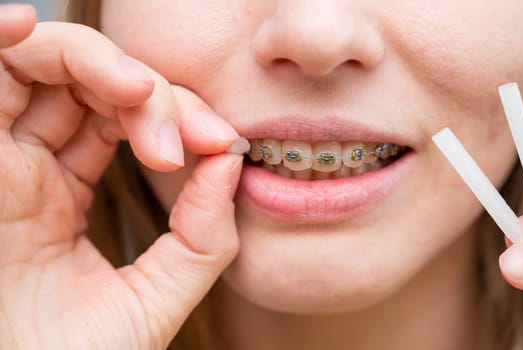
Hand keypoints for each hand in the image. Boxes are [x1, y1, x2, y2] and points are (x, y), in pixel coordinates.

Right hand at [0, 4, 241, 348]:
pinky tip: (25, 25)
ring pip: (38, 70)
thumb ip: (201, 237)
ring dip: (93, 61)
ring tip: (137, 90)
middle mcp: (25, 172)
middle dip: (146, 91)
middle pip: (85, 88)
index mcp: (63, 198)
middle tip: (188, 135)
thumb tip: (231, 164)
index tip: (222, 146)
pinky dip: (4, 39)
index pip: (121, 122)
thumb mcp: (156, 298)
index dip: (175, 117)